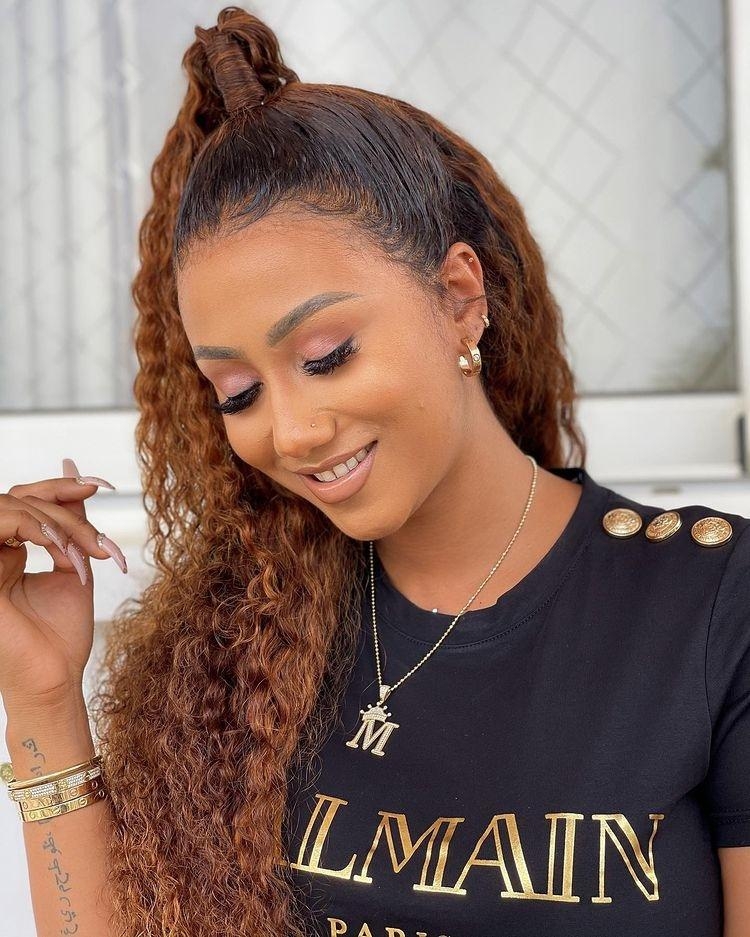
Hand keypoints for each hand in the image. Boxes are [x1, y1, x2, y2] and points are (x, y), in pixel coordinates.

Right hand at [0, 458, 126, 709]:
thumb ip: (73, 527)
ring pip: (10, 507)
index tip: (101, 486)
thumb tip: (80, 478)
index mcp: (7, 551)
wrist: (54, 679)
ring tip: (82, 549)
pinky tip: (59, 545)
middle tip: (97, 532)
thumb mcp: (74, 567)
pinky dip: (33, 526)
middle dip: (64, 501)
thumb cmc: (62, 635)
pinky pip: (0, 526)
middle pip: (19, 497)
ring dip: (53, 519)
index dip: (61, 486)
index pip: (27, 500)